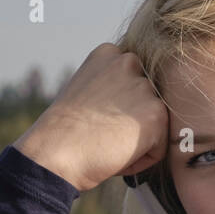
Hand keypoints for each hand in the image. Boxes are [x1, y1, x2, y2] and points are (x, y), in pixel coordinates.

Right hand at [13, 43, 168, 192]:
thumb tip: (135, 104)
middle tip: (102, 134)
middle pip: (147, 104)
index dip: (116, 109)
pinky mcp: (156, 113)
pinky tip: (115, 153)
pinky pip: (159, 148)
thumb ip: (112, 87)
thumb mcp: (86, 92)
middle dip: (130, 123)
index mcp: (109, 54)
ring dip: (136, 141)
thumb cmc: (64, 132)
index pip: (133, 84)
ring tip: (107, 144)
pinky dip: (142, 159)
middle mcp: (128, 62)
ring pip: (155, 126)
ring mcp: (144, 87)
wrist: (55, 152)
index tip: (95, 118)